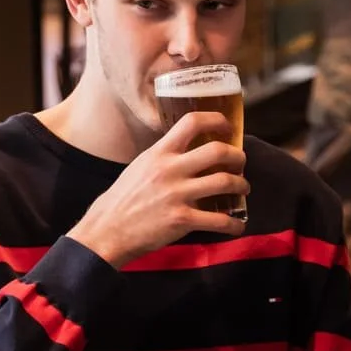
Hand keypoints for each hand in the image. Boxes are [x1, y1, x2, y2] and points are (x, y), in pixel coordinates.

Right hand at [68, 112, 248, 268]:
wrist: (107, 230)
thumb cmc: (124, 198)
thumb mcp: (141, 166)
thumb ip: (165, 156)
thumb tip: (190, 150)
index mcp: (160, 153)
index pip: (192, 122)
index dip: (217, 121)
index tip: (228, 129)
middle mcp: (169, 170)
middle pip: (218, 151)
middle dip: (238, 157)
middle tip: (241, 164)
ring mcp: (177, 195)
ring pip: (225, 183)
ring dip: (241, 186)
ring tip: (242, 189)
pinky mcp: (182, 220)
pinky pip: (219, 220)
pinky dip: (234, 224)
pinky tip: (237, 226)